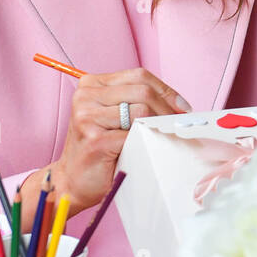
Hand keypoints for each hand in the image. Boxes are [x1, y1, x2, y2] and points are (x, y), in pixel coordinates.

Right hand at [41, 68, 189, 211]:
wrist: (73, 181)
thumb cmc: (101, 149)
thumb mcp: (117, 116)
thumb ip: (138, 102)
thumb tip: (180, 105)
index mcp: (92, 84)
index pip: (140, 75)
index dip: (166, 91)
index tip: (182, 108)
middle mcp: (86, 96)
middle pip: (143, 91)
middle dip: (167, 109)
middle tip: (176, 125)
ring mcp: (87, 116)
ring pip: (141, 111)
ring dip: (157, 126)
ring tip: (159, 138)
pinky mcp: (94, 139)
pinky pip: (134, 134)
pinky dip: (146, 142)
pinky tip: (144, 149)